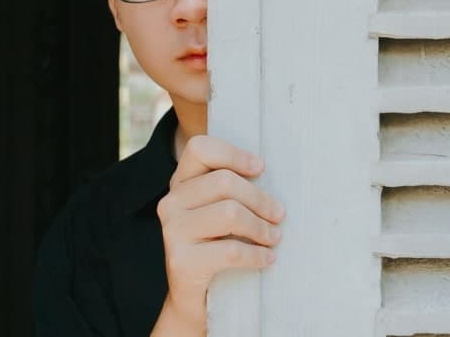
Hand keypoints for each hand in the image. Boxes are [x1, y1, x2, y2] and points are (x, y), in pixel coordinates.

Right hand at [151, 135, 284, 332]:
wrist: (194, 300)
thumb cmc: (216, 247)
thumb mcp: (218, 212)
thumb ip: (230, 189)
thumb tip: (268, 172)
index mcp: (180, 184)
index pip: (200, 148)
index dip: (233, 154)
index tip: (260, 168)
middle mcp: (171, 203)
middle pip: (224, 182)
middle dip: (259, 199)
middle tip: (278, 215)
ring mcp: (172, 232)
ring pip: (229, 213)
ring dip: (261, 227)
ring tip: (275, 237)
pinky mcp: (182, 261)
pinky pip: (231, 250)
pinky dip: (257, 255)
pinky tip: (268, 258)